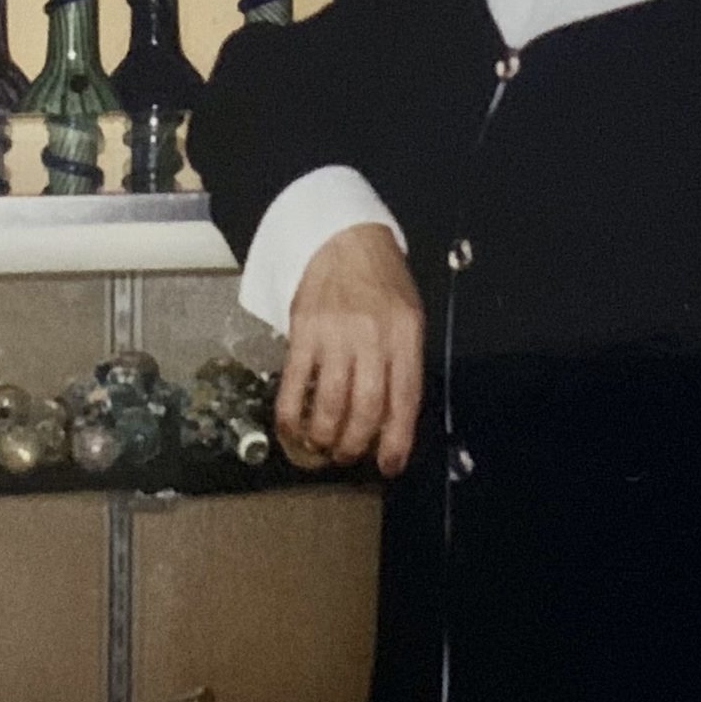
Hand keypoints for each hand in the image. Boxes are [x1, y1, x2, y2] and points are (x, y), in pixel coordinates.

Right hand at [279, 223, 422, 477]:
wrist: (342, 236)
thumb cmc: (381, 278)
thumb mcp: (409, 314)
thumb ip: (404, 361)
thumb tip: (392, 417)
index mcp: (405, 335)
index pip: (405, 399)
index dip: (397, 441)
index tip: (389, 465)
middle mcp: (372, 337)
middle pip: (366, 408)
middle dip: (356, 444)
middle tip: (348, 455)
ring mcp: (335, 335)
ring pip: (331, 403)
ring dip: (325, 436)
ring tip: (323, 446)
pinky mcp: (303, 332)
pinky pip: (295, 383)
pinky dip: (291, 414)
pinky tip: (293, 429)